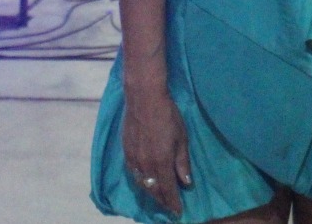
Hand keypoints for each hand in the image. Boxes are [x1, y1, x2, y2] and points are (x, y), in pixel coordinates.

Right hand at [121, 86, 193, 215]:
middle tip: (169, 207)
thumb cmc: (168, 116)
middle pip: (153, 190)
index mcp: (161, 163)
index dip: (173, 203)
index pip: (168, 190)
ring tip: (159, 197)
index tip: (178, 212)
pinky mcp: (126, 152)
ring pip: (142, 184)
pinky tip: (145, 181)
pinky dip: (141, 181)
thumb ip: (182, 163)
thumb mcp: (181, 139)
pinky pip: (133, 174)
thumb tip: (186, 183)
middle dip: (162, 201)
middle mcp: (145, 165)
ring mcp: (133, 159)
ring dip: (151, 192)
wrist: (144, 99)